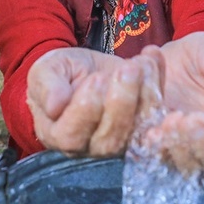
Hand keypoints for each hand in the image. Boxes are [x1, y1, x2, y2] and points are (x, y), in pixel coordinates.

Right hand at [26, 47, 160, 156]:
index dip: (85, 111)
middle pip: (110, 139)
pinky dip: (158, 82)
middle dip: (122, 101)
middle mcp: (91, 146)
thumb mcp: (46, 71)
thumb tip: (54, 106)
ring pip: (138, 129)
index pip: (71, 136)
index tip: (95, 79)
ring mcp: (121, 141)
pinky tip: (152, 57)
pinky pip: (157, 112)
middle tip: (127, 69)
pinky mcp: (144, 127)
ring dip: (145, 93)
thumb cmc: (60, 74)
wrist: (85, 71)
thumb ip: (46, 87)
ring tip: (140, 62)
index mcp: (58, 135)